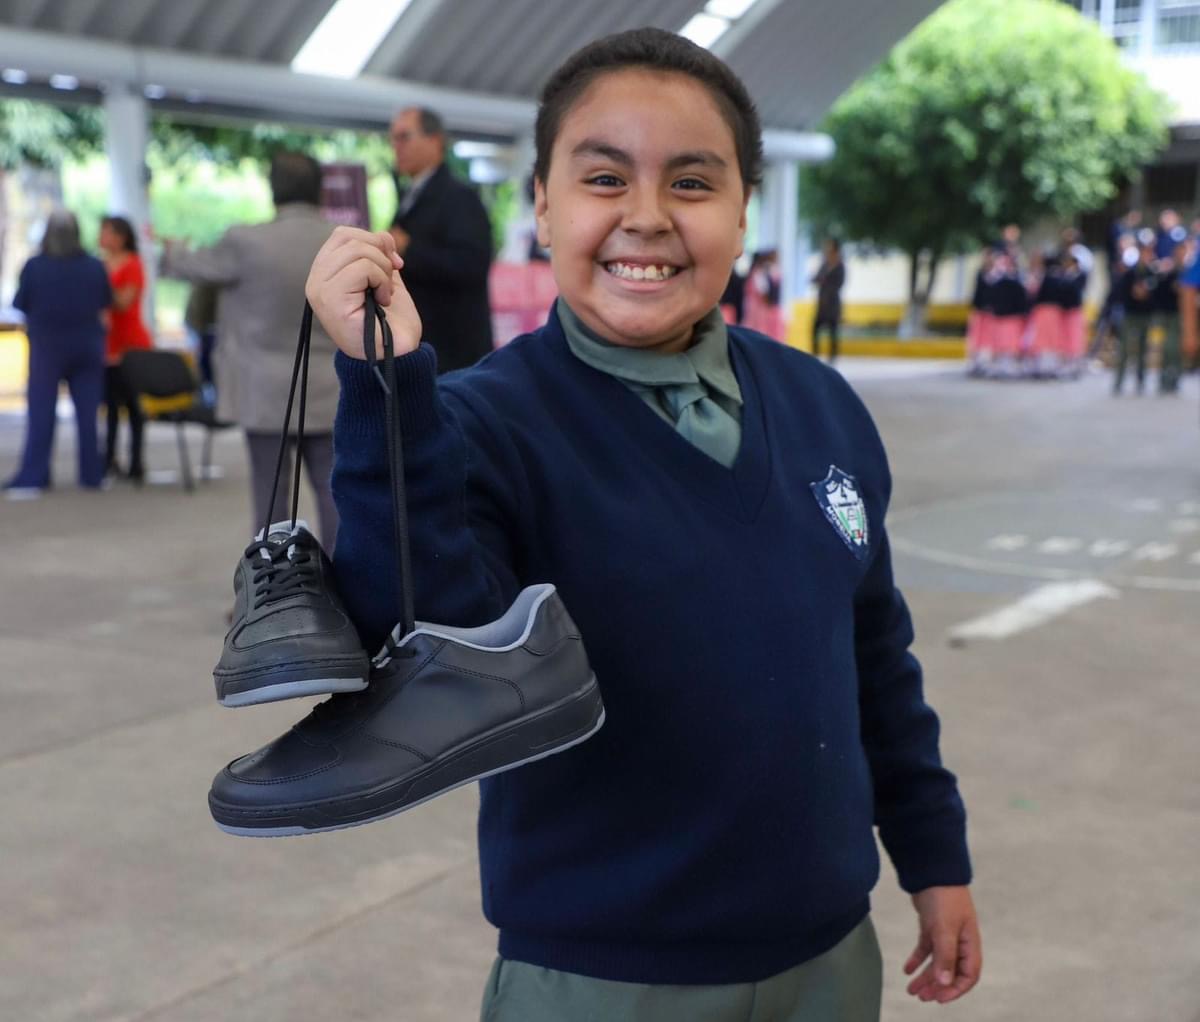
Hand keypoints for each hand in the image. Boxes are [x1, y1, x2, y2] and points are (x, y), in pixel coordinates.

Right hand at [305, 226, 420, 360]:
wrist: (397, 356)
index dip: (373, 240)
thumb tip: (383, 234)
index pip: (342, 235)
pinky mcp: (330, 299)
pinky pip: (361, 267)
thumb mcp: (385, 279)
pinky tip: (382, 301)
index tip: (394, 263)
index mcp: (325, 274)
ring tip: (385, 294)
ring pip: (357, 251)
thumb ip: (379, 255)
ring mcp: (319, 290)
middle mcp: (316, 281)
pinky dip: (381, 281)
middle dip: (380, 253)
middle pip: (349, 237)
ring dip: (382, 270)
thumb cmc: (391, 323)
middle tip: (390, 280)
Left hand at [904, 886, 981, 1003]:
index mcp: (970, 943)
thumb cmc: (944, 897)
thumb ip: (945, 955)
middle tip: (921, 997)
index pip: (968, 975)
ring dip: (925, 977)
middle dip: (936, 986)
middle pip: (950, 971)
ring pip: (936, 962)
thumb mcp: (945, 928)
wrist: (931, 870)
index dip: (955, 989)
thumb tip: (945, 983)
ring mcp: (945, 934)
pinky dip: (916, 960)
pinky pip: (925, 949)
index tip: (939, 998)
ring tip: (911, 989)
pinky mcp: (931, 927)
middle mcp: (959, 941)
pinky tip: (906, 969)